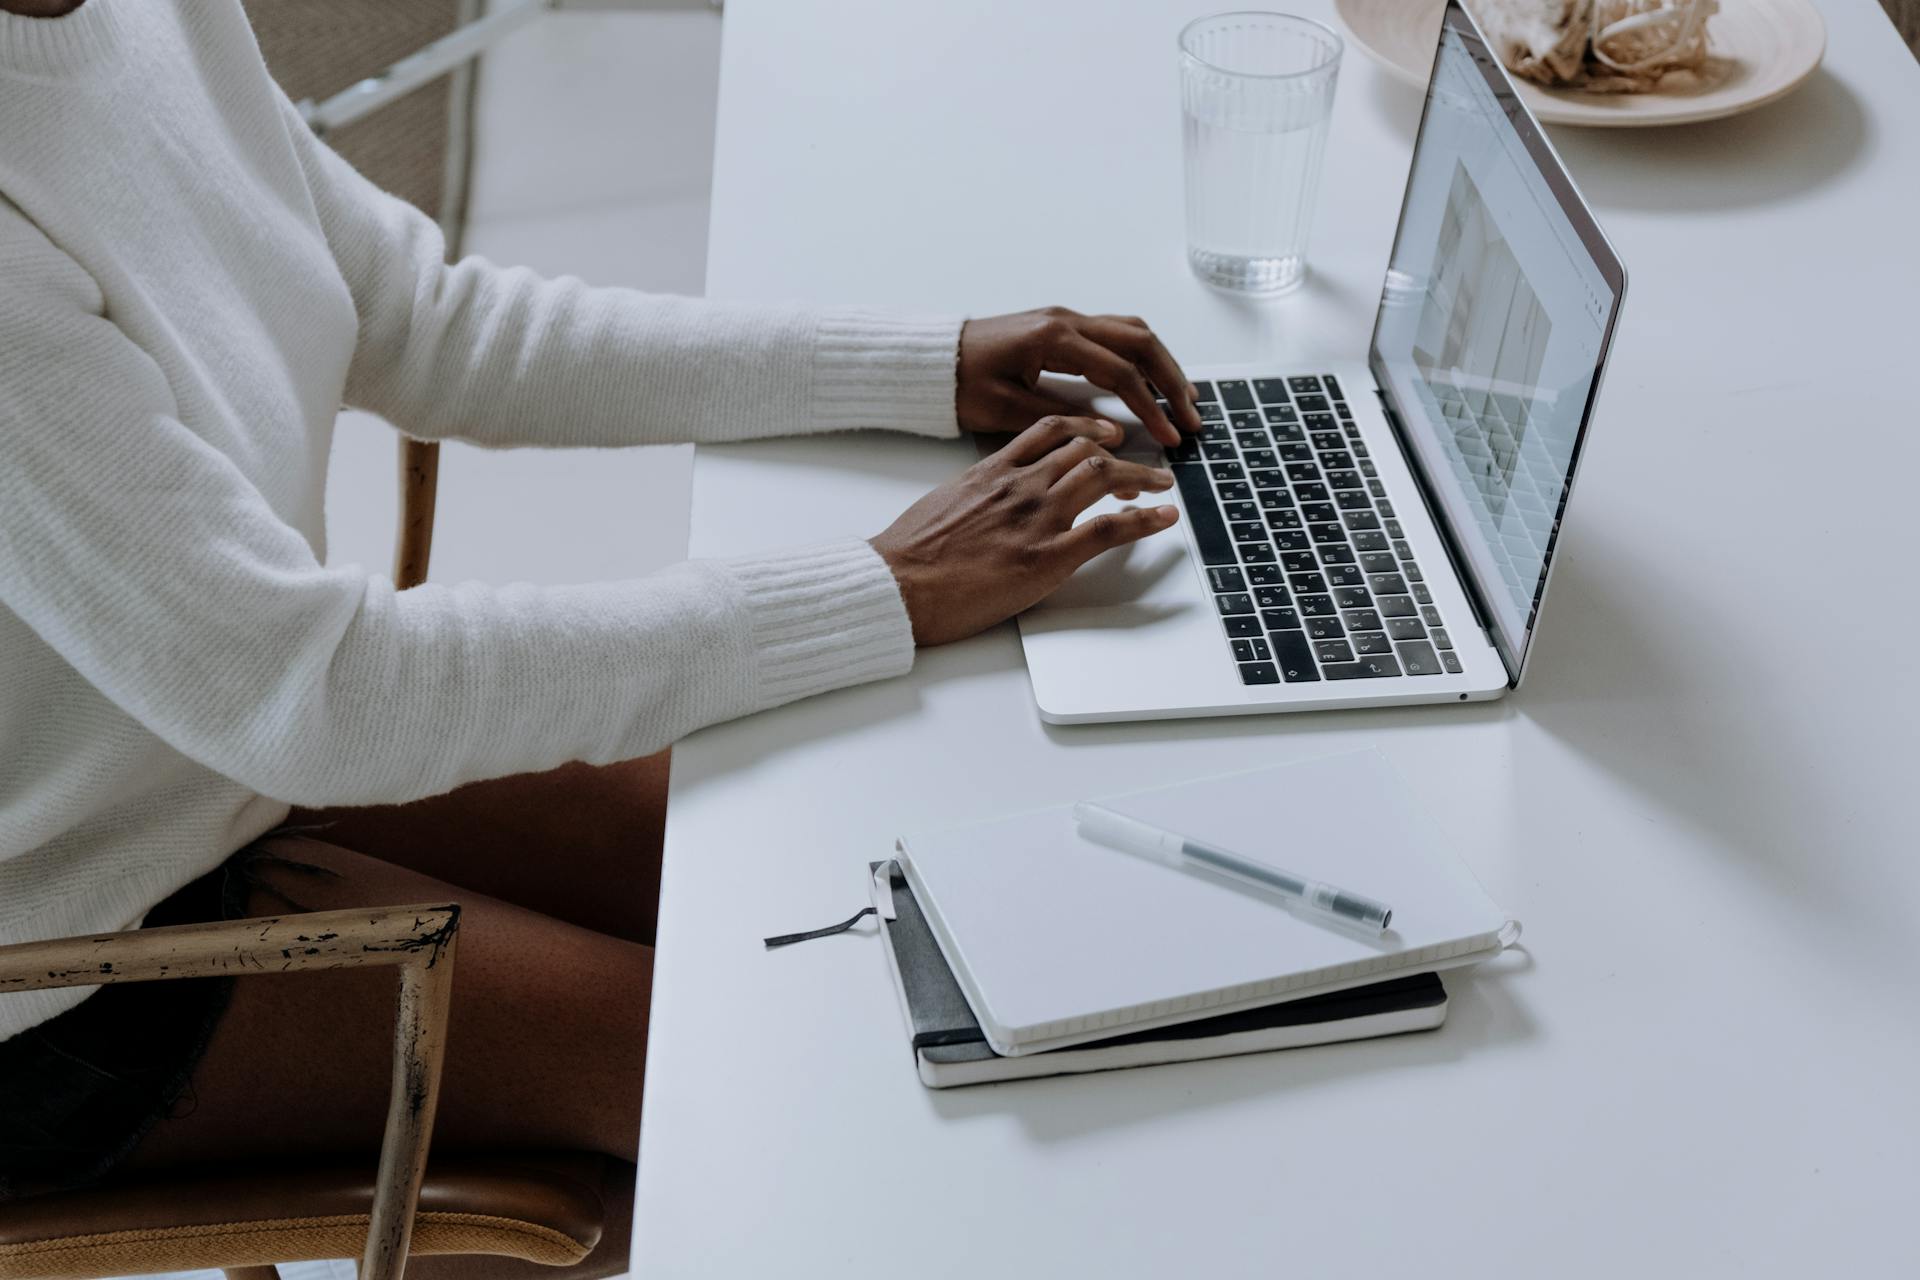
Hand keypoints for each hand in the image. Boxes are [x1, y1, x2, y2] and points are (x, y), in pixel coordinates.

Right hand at [871, 415, 1178, 646]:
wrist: (898, 582)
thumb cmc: (909, 553)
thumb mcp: (943, 504)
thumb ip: (976, 494)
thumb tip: (989, 500)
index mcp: (992, 470)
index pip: (1049, 432)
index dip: (1085, 429)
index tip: (1102, 435)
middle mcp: (1020, 485)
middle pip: (1085, 450)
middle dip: (1121, 453)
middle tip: (1142, 464)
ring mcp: (1037, 518)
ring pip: (1103, 477)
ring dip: (1141, 478)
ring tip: (1162, 483)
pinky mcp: (1047, 556)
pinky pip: (1109, 529)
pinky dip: (1145, 519)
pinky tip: (1164, 517)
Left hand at [956, 307, 1203, 445]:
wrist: (933, 360)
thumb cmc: (960, 384)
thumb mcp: (1005, 410)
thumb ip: (1061, 418)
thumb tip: (1112, 432)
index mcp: (1054, 340)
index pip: (1121, 372)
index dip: (1151, 407)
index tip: (1170, 437)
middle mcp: (1066, 320)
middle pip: (1140, 342)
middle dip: (1172, 381)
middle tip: (1192, 417)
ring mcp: (1065, 319)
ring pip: (1132, 332)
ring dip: (1163, 364)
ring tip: (1184, 398)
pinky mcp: (1062, 326)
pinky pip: (1115, 334)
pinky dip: (1141, 355)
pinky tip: (1152, 380)